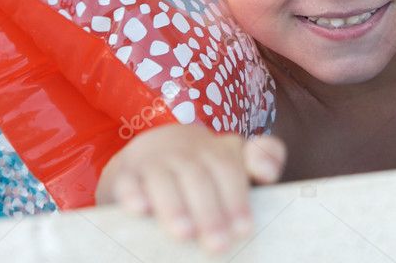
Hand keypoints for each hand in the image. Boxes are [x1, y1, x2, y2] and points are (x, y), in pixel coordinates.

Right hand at [95, 123, 286, 254]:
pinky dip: (133, 194)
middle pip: (199, 178)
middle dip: (210, 213)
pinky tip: (139, 210)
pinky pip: (128, 181)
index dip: (238, 199)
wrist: (153, 149)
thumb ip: (263, 161)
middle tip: (218, 245)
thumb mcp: (235, 161)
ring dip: (175, 206)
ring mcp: (154, 160)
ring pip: (164, 179)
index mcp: (217, 150)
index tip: (244, 230)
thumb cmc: (205, 168)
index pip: (230, 169)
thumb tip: (269, 171)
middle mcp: (186, 151)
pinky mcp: (126, 174)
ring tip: (185, 234)